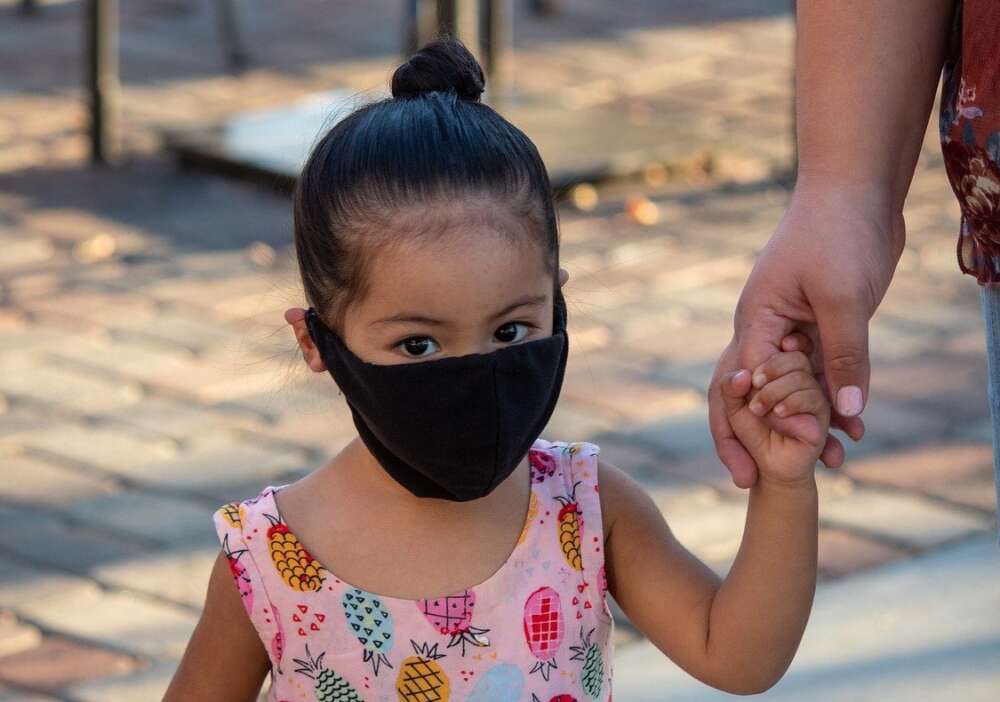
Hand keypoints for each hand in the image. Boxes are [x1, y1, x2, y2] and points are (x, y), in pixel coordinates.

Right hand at [708, 184, 903, 486]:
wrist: (858, 190)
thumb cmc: (838, 232)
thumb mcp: (843, 297)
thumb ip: (843, 355)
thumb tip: (845, 415)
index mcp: (756, 321)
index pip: (743, 385)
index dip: (753, 426)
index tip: (764, 464)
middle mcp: (766, 330)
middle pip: (749, 395)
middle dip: (756, 438)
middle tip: (757, 480)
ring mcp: (792, 329)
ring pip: (793, 389)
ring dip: (808, 425)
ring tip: (833, 465)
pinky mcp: (820, 327)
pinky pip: (823, 372)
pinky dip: (836, 400)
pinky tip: (856, 428)